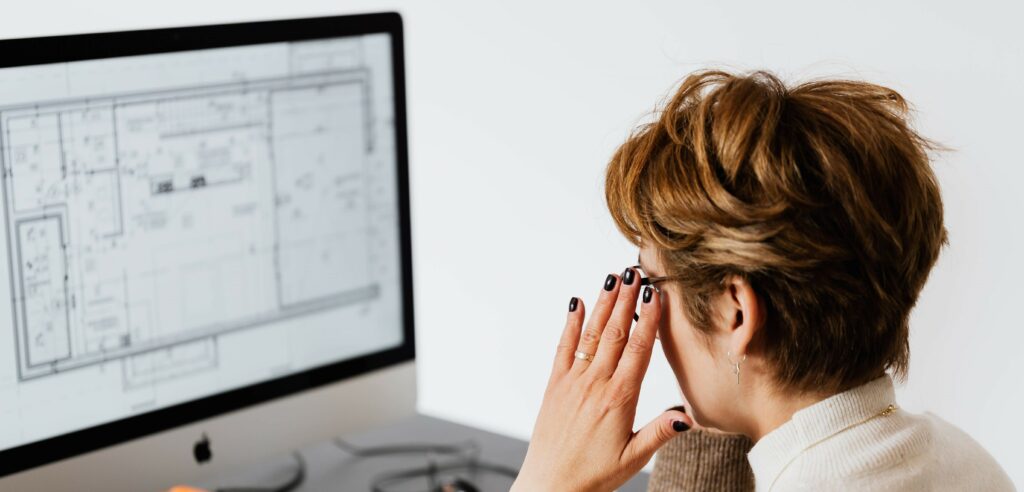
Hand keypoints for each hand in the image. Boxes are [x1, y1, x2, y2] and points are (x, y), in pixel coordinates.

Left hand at [511, 269, 693, 491]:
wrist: (550, 487)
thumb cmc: (593, 476)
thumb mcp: (634, 458)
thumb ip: (660, 432)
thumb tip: (687, 414)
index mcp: (619, 399)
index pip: (638, 350)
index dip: (648, 319)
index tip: (655, 294)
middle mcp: (595, 384)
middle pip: (615, 333)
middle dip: (627, 300)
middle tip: (636, 271)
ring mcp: (572, 382)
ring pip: (591, 334)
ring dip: (603, 304)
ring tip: (614, 278)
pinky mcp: (554, 386)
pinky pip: (563, 348)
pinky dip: (570, 324)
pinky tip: (577, 303)